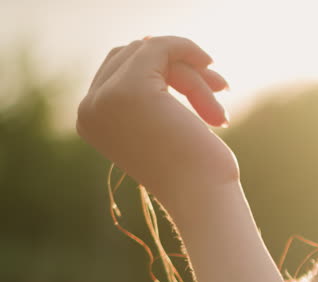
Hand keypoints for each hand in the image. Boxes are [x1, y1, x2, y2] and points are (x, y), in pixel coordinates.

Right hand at [76, 36, 236, 200]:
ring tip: (221, 113)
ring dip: (196, 79)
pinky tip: (219, 83)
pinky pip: (160, 48)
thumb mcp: (167, 125)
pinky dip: (190, 53)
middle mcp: (89, 107)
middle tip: (222, 90)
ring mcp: (105, 97)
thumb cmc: (195, 170)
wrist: (201, 198)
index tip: (209, 87)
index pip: (120, 68)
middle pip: (135, 57)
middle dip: (182, 70)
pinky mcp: (129, 89)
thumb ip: (152, 89)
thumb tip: (150, 41)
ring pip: (153, 55)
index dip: (166, 70)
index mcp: (92, 118)